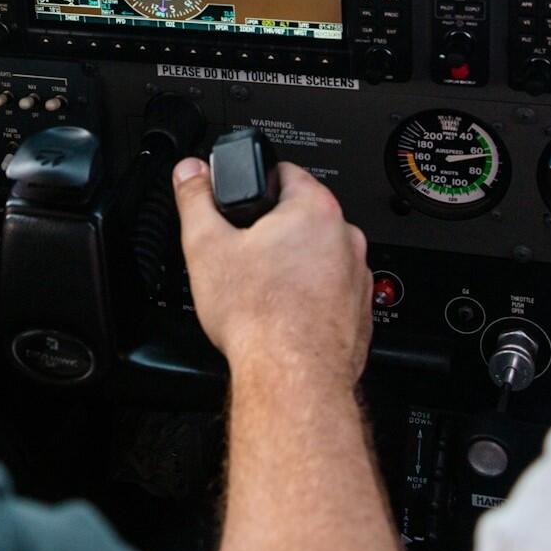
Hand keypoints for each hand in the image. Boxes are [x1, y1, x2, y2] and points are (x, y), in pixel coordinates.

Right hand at [173, 158, 371, 382]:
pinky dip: (309, 299)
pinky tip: (283, 315)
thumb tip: (190, 172)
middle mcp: (346, 238)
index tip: (240, 208)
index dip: (253, 187)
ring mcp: (357, 276)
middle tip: (244, 257)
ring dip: (293, 266)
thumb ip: (195, 199)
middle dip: (272, 233)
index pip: (284, 172)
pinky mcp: (359, 311)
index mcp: (315, 209)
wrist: (292, 377)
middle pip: (301, 218)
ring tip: (262, 291)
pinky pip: (330, 292)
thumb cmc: (259, 317)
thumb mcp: (206, 246)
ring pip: (317, 257)